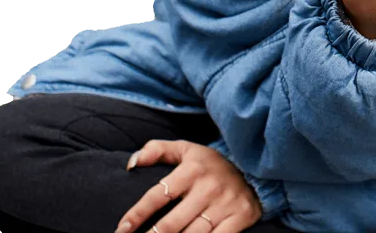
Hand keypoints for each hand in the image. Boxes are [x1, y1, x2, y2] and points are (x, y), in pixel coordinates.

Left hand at [115, 139, 261, 232]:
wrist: (253, 169)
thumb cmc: (210, 165)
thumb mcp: (186, 150)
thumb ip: (158, 150)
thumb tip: (131, 163)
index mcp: (192, 168)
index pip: (158, 195)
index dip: (137, 214)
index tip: (122, 229)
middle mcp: (208, 187)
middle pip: (172, 223)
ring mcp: (225, 203)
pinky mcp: (239, 217)